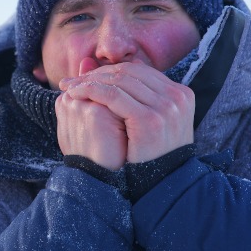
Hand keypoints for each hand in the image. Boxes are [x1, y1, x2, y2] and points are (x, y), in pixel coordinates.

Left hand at [58, 60, 194, 164]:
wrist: (160, 187)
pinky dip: (90, 91)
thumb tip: (124, 63)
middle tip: (73, 80)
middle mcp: (177, 96)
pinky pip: (113, 95)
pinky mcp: (149, 119)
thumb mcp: (151, 121)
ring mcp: (166, 107)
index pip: (139, 71)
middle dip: (98, 74)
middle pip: (129, 72)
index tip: (87, 77)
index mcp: (180, 94)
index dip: (110, 72)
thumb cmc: (151, 156)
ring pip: (119, 81)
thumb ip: (139, 96)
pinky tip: (75, 94)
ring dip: (89, 81)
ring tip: (69, 87)